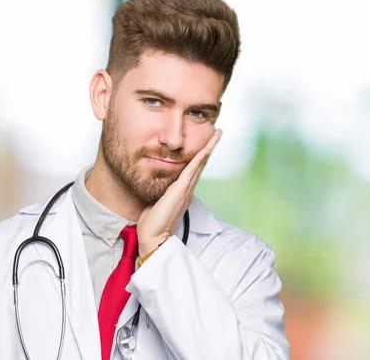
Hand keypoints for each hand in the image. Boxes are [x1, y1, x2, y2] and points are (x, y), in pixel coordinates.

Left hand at [137, 129, 221, 256]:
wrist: (154, 237)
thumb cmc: (152, 223)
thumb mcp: (156, 202)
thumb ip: (159, 192)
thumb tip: (155, 184)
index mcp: (182, 192)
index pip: (194, 170)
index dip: (200, 155)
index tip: (206, 144)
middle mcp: (187, 190)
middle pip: (201, 164)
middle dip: (210, 147)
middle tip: (218, 133)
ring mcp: (186, 190)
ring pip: (200, 164)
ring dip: (209, 148)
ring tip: (216, 135)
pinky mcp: (181, 191)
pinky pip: (192, 171)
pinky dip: (200, 158)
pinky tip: (206, 148)